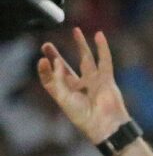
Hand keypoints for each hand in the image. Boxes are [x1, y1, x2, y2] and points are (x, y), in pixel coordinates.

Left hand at [38, 27, 130, 143]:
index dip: (46, 68)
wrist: (104, 124)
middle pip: (66, 67)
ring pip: (86, 59)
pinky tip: (99, 36)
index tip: (43, 59)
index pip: (53, 77)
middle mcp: (80, 86)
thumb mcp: (63, 97)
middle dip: (56, 56)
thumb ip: (57, 78)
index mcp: (67, 93)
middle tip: (47, 45)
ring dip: (81, 45)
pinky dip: (103, 48)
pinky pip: (105, 60)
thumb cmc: (83, 116)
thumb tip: (56, 61)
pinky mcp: (107, 79)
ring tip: (76, 31)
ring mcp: (94, 82)